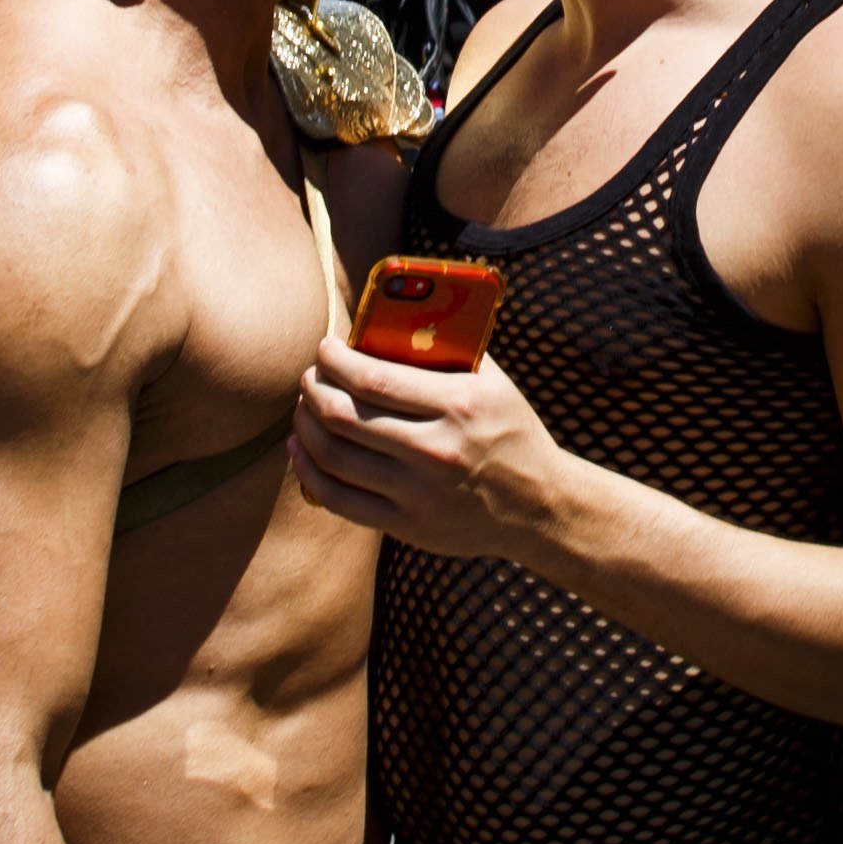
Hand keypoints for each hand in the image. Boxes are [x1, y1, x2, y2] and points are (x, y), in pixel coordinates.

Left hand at [287, 343, 577, 563]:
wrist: (540, 505)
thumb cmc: (510, 431)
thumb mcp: (492, 382)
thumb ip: (448, 350)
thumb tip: (391, 317)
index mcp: (458, 404)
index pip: (372, 378)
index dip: (334, 361)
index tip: (324, 348)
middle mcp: (436, 449)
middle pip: (344, 416)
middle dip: (313, 390)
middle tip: (309, 377)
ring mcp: (420, 492)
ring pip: (334, 456)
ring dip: (306, 426)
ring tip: (304, 408)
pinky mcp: (408, 526)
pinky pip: (339, 500)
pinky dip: (309, 471)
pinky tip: (302, 450)